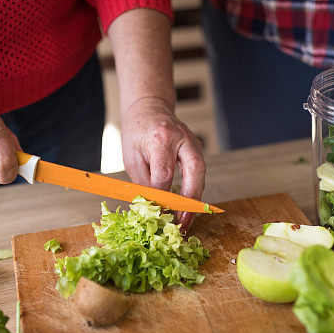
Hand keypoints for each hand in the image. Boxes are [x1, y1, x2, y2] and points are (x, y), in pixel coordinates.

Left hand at [120, 97, 205, 229]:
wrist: (150, 108)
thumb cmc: (137, 132)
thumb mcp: (132, 156)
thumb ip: (143, 181)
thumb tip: (152, 208)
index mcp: (161, 138)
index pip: (164, 174)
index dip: (161, 197)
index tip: (156, 215)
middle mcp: (183, 139)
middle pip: (194, 172)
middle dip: (189, 201)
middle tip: (183, 223)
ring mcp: (194, 144)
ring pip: (201, 175)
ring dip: (194, 202)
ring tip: (185, 223)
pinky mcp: (198, 151)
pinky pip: (198, 175)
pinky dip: (193, 194)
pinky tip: (187, 210)